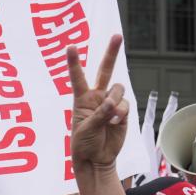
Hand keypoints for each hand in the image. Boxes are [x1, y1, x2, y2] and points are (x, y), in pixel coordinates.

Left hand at [68, 36, 129, 171]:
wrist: (97, 158)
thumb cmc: (84, 144)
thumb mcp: (87, 129)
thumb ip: (100, 114)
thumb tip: (114, 103)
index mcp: (81, 99)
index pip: (78, 77)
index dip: (74, 62)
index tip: (70, 46)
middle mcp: (96, 97)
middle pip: (105, 70)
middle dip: (112, 53)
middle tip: (118, 36)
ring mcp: (111, 103)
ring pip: (119, 89)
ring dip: (116, 101)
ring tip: (110, 117)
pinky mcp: (122, 112)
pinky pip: (125, 104)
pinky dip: (121, 113)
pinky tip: (115, 123)